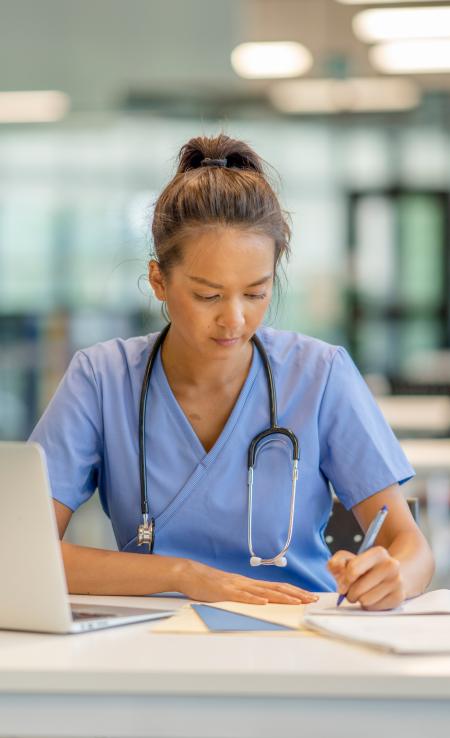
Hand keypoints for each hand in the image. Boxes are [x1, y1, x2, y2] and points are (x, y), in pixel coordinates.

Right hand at [175, 559, 318, 604]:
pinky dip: (254, 599)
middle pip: (276, 588)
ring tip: (296, 602)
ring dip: (281, 597)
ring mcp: (236, 587)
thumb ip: (246, 594)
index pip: (278, 587)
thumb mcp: (232, 589)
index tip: (309, 596)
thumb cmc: (210, 583)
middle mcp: (247, 583)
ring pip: (263, 592)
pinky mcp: (225, 592)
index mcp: (250, 584)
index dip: (294, 591)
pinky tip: (264, 602)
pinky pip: (241, 596)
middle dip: (296, 594)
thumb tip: (262, 602)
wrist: (191, 573)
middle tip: (312, 599)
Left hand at [327, 546, 405, 610]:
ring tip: (363, 593)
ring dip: (359, 599)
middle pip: (358, 589)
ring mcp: (397, 582)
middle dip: (350, 593)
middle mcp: (391, 566)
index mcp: (378, 553)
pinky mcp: (399, 598)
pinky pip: (374, 608)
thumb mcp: (350, 559)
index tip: (342, 585)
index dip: (344, 580)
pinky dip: (369, 605)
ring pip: (365, 600)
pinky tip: (373, 597)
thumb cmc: (367, 568)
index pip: (353, 569)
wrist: (393, 575)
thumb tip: (333, 567)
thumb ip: (337, 561)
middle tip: (352, 590)